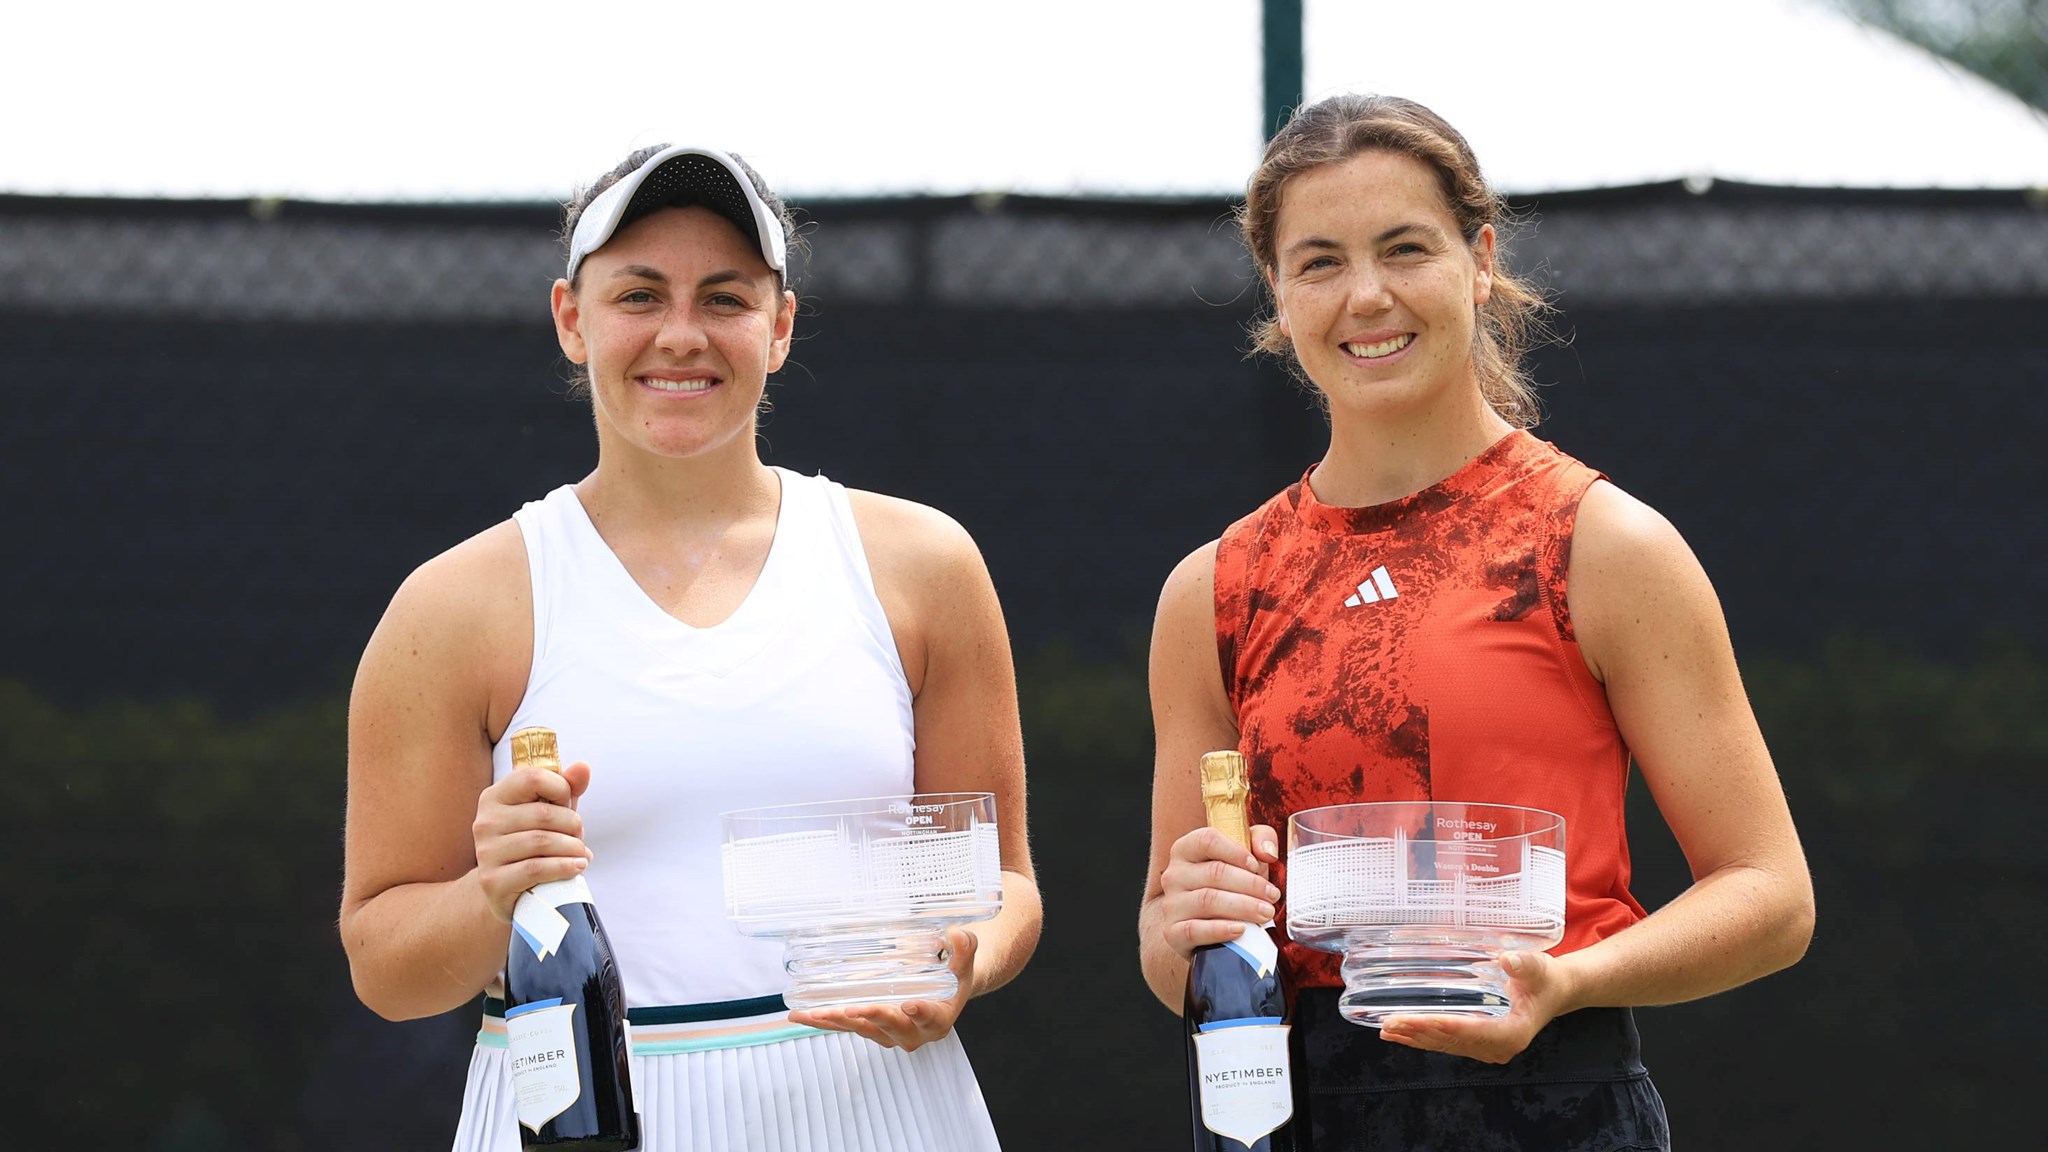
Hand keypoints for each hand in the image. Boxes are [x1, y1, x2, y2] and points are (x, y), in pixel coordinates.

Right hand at [471, 760, 593, 922]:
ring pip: (542, 842)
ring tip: (581, 854)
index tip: (568, 804)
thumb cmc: (533, 844)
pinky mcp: (492, 881)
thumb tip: (583, 767)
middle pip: (543, 814)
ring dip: (572, 848)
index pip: (532, 777)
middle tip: (579, 837)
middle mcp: (485, 821)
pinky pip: (536, 869)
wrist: (509, 889)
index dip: (560, 789)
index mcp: (495, 797)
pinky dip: (564, 867)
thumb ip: (566, 788)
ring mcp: (486, 852)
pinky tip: (577, 866)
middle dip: (573, 825)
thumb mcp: (550, 812)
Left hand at [786, 928, 979, 1052]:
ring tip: (812, 1013)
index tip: (910, 1004)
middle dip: (870, 1017)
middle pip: (890, 1027)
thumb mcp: (964, 961)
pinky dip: (823, 1022)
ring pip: (862, 1029)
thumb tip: (956, 935)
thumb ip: (963, 948)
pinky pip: (846, 1027)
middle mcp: (913, 1032)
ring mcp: (888, 1033)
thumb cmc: (953, 976)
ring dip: (836, 1023)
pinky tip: (800, 1015)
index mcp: (939, 1018)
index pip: (931, 1018)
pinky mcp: (870, 1028)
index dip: (921, 1013)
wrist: (945, 991)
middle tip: (849, 1009)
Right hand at [1155, 824, 1283, 959]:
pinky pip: (1194, 930)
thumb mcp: (1245, 857)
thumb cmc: (1227, 886)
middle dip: (1250, 884)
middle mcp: (1174, 874)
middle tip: (1272, 895)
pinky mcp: (1173, 932)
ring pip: (1207, 901)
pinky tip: (1240, 929)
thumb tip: (1267, 852)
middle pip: (1214, 872)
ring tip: (1265, 913)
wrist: (1205, 928)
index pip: (1207, 840)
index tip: (1256, 865)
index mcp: (1187, 849)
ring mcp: (1171, 904)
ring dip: (1243, 907)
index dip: (1235, 851)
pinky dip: (1220, 930)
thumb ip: (1260, 841)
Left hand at [1375, 950, 1574, 1064]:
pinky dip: (1424, 1039)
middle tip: (1390, 1022)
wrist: (1554, 991)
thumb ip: (1524, 963)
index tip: (1418, 1020)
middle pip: (1453, 1040)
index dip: (1444, 1025)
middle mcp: (1499, 1047)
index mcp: (1513, 1033)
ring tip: (1388, 1030)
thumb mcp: (1538, 967)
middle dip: (1420, 1031)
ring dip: (1417, 1038)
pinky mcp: (1480, 1045)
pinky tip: (1403, 1035)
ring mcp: (1488, 1049)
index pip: (1472, 1031)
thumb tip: (1507, 959)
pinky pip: (1448, 1044)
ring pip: (1446, 1045)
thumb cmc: (1545, 978)